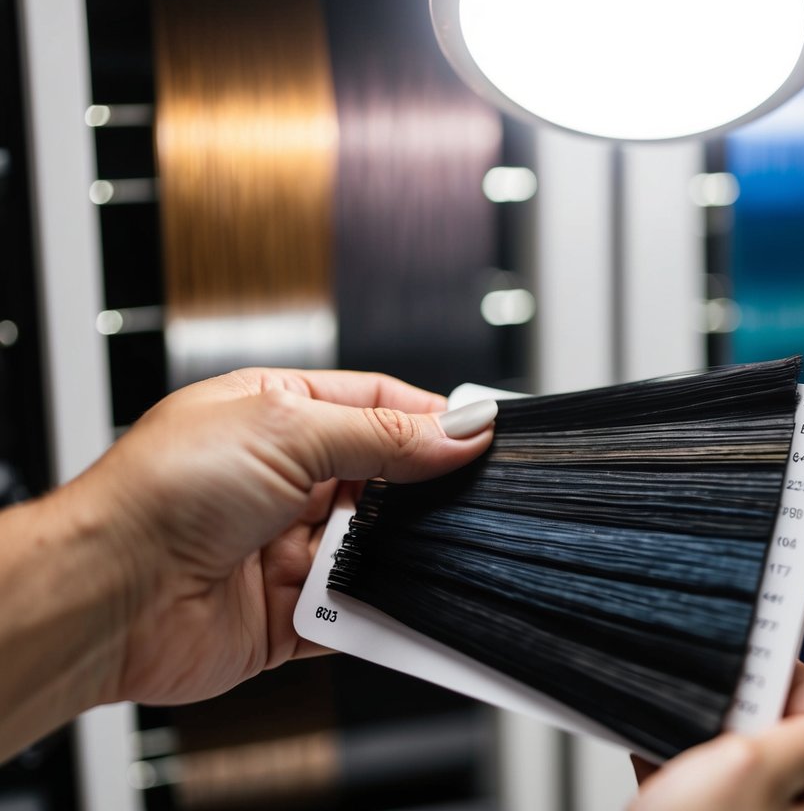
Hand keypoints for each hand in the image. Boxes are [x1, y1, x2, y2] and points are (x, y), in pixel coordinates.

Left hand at [73, 369, 494, 706]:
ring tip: (424, 547)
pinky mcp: (288, 612)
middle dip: (423, 490)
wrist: (107, 594)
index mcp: (277, 415)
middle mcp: (283, 479)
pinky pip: (356, 611)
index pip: (377, 406)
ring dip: (400, 551)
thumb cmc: (161, 493)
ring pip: (377, 547)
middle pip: (384, 479)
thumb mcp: (287, 429)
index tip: (481, 434)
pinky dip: (381, 610)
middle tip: (470, 495)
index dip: (431, 419)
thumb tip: (458, 429)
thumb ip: (383, 434)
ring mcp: (286, 545)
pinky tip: (393, 598)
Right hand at [631, 663, 803, 810]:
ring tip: (673, 707)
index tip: (761, 632)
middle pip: (773, 737)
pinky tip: (648, 748)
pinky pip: (693, 788)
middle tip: (708, 674)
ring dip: (697, 733)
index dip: (786, 668)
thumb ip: (790, 733)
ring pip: (727, 763)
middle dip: (735, 704)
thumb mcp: (750, 771)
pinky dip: (671, 765)